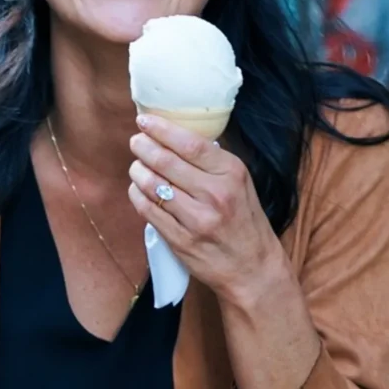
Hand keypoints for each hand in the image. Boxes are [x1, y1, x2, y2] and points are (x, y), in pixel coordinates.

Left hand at [128, 114, 278, 306]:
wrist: (252, 268)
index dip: (161, 129)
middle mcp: (214, 194)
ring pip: (151, 185)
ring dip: (137, 170)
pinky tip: (137, 188)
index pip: (189, 143)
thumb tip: (175, 136)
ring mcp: (196, 219)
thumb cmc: (244, 220)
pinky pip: (147, 210)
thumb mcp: (240, 183)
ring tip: (136, 165)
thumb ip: (212, 161)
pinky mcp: (180, 240)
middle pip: (165, 161)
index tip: (144, 120)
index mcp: (231, 173)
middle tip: (136, 141)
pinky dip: (137, 194)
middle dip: (143, 147)